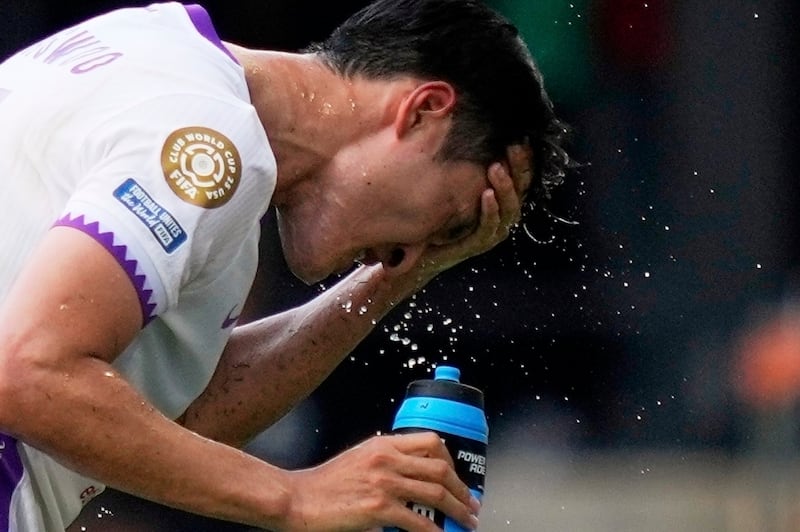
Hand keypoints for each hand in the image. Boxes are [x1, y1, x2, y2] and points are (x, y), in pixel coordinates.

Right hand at [283, 432, 479, 530]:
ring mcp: (384, 483)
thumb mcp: (358, 458)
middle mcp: (387, 459)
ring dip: (458, 511)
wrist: (297, 499)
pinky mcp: (379, 509)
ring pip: (436, 494)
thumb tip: (410, 476)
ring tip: (466, 522)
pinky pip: (419, 522)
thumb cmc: (323, 484)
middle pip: (440, 469)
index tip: (457, 477)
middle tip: (471, 504)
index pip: (431, 441)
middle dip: (462, 489)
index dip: (452, 460)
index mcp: (383, 444)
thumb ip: (384, 461)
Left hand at [399, 144, 532, 288]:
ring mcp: (491, 233)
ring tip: (497, 168)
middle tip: (513, 147)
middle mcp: (501, 216)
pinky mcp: (477, 245)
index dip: (524, 159)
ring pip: (509, 210)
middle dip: (519, 168)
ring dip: (505, 188)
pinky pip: (488, 228)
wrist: (420, 253)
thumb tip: (460, 127)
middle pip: (521, 191)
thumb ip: (462, 165)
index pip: (520, 177)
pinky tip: (487, 195)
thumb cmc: (437, 215)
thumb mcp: (452, 186)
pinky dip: (490, 211)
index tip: (521, 137)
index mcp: (500, 201)